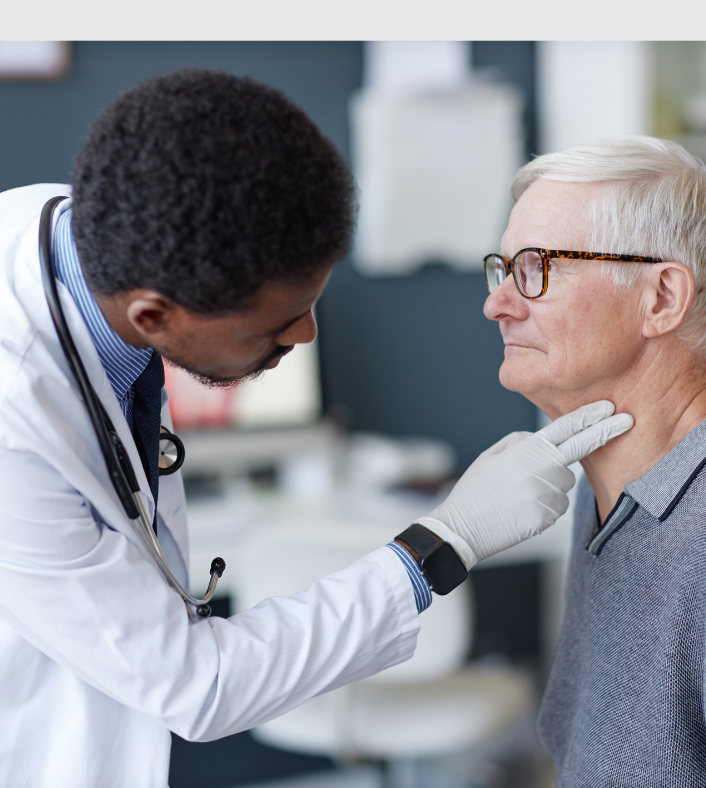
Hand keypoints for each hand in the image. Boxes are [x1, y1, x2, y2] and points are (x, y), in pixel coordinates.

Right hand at [415, 400, 632, 569]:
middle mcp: (541, 468)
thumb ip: (520, 441)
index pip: (565, 428)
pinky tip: (521, 509)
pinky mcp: (548, 516)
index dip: (589, 416)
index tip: (608, 407)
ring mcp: (546, 493)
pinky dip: (545, 506)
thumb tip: (542, 441)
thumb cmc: (475, 490)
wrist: (463, 528)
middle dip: (605, 432)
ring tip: (520, 494)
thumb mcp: (491, 456)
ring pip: (565, 483)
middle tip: (628, 420)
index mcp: (526, 449)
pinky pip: (558, 506)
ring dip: (552, 485)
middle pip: (579, 451)